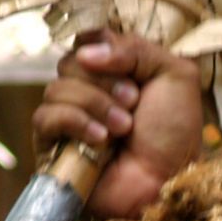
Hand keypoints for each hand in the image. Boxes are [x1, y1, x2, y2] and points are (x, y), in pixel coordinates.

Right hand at [32, 30, 202, 219]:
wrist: (168, 180)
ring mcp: (68, 117)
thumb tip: (87, 51)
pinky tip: (101, 139)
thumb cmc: (175, 133)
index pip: (88, 40)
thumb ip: (138, 49)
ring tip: (124, 128)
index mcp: (115, 71)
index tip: (128, 67)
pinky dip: (75, 122)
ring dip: (96, 105)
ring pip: (56, 88)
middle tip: (133, 102)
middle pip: (71, 62)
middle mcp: (88, 90)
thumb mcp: (175, 76)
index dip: (104, 48)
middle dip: (105, 81)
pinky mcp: (53, 144)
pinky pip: (45, 117)